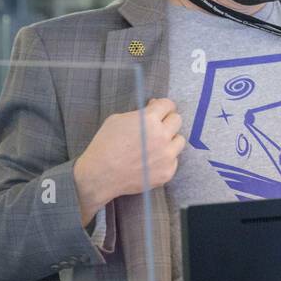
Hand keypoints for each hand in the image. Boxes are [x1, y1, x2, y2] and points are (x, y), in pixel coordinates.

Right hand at [73, 98, 185, 225]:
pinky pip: (174, 160)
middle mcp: (162, 136)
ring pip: (180, 141)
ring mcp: (167, 155)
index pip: (168, 105)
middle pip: (177, 120)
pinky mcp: (168, 171)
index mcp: (150, 120)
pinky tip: (151, 161)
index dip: (163, 106)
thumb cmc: (105, 145)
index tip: (161, 110)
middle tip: (157, 127)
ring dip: (170, 140)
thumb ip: (140, 113)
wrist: (100, 175)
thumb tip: (154, 106)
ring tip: (155, 145)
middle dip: (167, 120)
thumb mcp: (117, 120)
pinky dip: (165, 159)